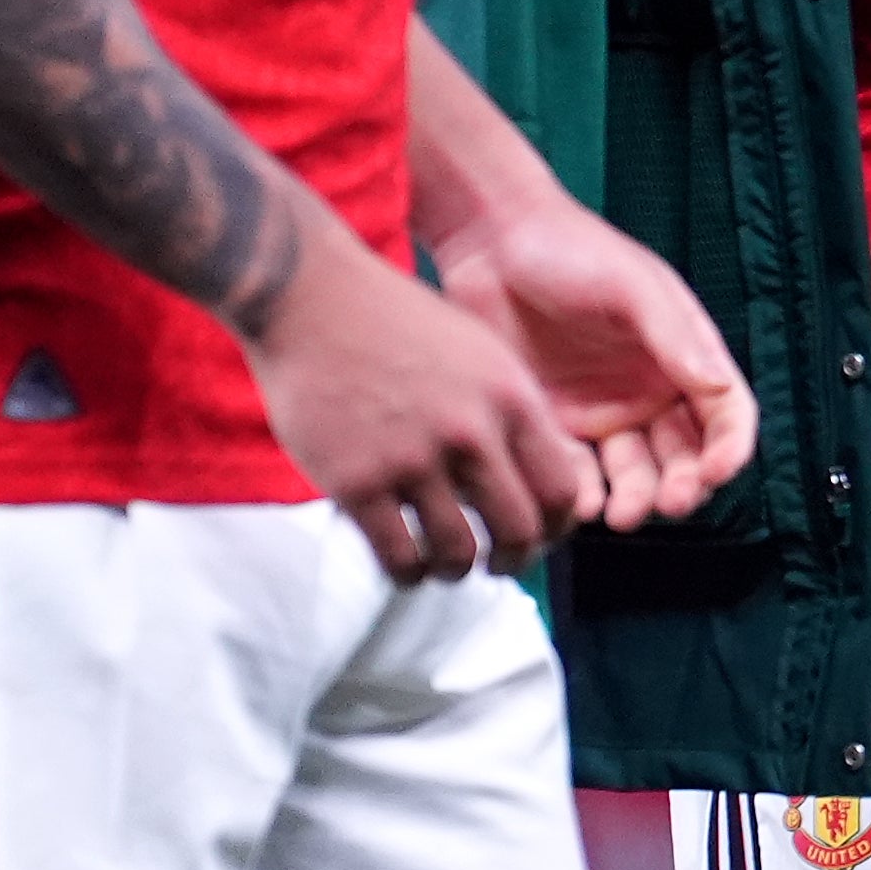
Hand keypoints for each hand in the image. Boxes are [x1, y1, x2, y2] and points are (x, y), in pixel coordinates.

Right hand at [245, 237, 601, 582]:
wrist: (310, 296)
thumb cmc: (394, 322)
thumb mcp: (479, 351)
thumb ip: (510, 411)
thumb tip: (536, 475)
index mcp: (510, 396)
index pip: (560, 490)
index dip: (556, 527)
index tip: (541, 536)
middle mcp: (470, 432)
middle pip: (518, 531)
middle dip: (514, 559)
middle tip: (499, 564)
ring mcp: (412, 460)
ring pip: (457, 554)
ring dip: (456, 571)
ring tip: (446, 565)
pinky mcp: (357, 483)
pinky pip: (397, 556)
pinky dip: (407, 572)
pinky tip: (405, 564)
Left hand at [430, 188, 757, 532]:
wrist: (491, 243)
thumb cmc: (571, 249)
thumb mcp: (635, 287)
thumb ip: (677, 338)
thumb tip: (718, 388)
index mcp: (682, 356)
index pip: (726, 413)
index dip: (730, 448)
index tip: (716, 471)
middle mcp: (648, 392)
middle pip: (684, 457)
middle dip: (683, 486)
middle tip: (669, 502)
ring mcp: (601, 414)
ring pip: (634, 477)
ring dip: (636, 500)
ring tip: (620, 513)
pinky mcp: (553, 427)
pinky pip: (576, 475)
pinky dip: (582, 495)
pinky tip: (578, 500)